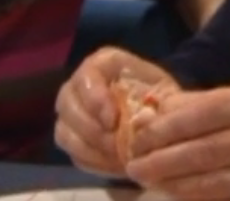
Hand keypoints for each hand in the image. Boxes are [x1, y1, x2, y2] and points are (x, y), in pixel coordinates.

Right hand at [54, 47, 175, 175]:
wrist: (159, 119)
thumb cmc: (161, 99)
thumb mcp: (164, 92)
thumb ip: (151, 100)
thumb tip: (140, 121)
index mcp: (102, 63)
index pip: (86, 76)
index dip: (95, 100)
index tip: (113, 121)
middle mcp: (78, 84)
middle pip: (68, 105)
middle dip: (92, 129)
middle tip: (116, 145)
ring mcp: (70, 112)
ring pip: (65, 132)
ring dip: (92, 148)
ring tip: (118, 156)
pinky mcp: (71, 138)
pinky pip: (72, 152)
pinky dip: (92, 161)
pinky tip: (113, 164)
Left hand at [125, 83, 229, 200]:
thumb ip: (201, 105)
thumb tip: (152, 115)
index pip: (203, 114)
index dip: (166, 129)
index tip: (138, 137)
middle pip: (205, 152)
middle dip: (163, 161)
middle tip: (134, 166)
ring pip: (215, 182)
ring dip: (176, 185)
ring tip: (149, 182)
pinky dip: (201, 199)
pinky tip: (178, 195)